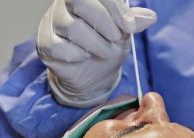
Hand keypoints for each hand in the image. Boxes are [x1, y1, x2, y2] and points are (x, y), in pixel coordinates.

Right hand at [37, 0, 156, 106]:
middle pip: (81, 1)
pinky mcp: (44, 43)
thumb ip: (133, 22)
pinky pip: (59, 47)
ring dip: (95, 44)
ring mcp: (51, 22)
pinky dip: (77, 55)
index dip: (116, 8)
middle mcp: (64, 4)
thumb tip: (149, 17)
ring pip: (73, 27)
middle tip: (115, 38)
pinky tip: (84, 57)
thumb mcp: (124, 33)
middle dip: (105, 22)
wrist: (93, 75)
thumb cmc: (107, 46)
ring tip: (104, 52)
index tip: (130, 26)